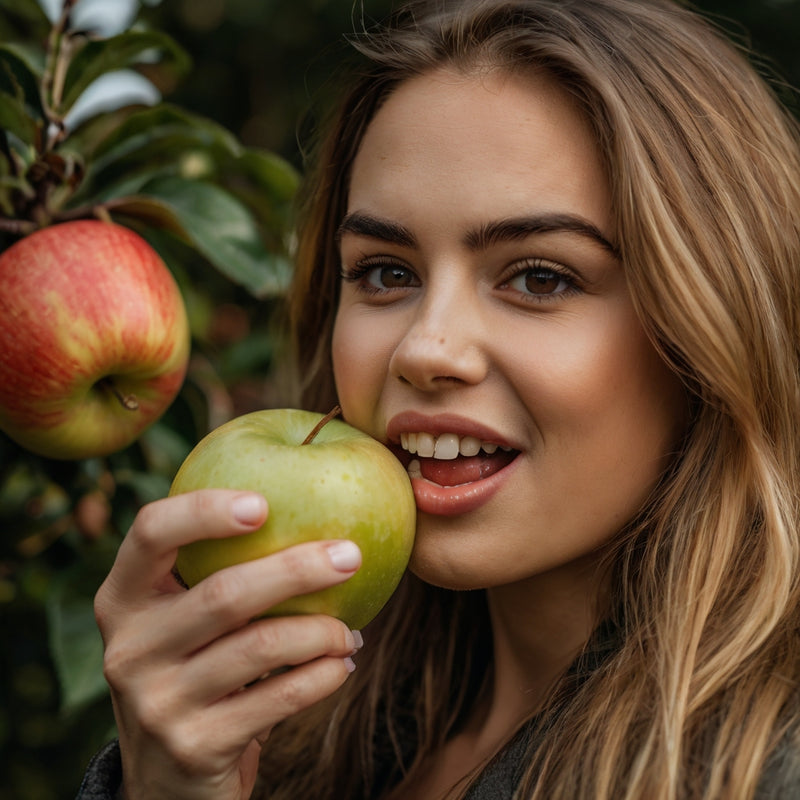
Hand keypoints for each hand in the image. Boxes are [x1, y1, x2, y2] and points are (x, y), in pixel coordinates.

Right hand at [94, 489, 361, 799]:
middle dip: (298, 569)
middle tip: (350, 556)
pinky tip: (341, 664)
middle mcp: (130, 648)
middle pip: (225, 593)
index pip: (150, 533)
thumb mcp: (180, 624)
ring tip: (349, 631)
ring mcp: (158, 702)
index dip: (203, 510)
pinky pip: (278, 698)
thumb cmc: (193, 672)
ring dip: (322, 631)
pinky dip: (321, 675)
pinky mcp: (195, 746)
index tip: (263, 503)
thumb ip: (214, 575)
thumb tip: (312, 510)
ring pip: (261, 645)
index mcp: (123, 599)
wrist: (164, 781)